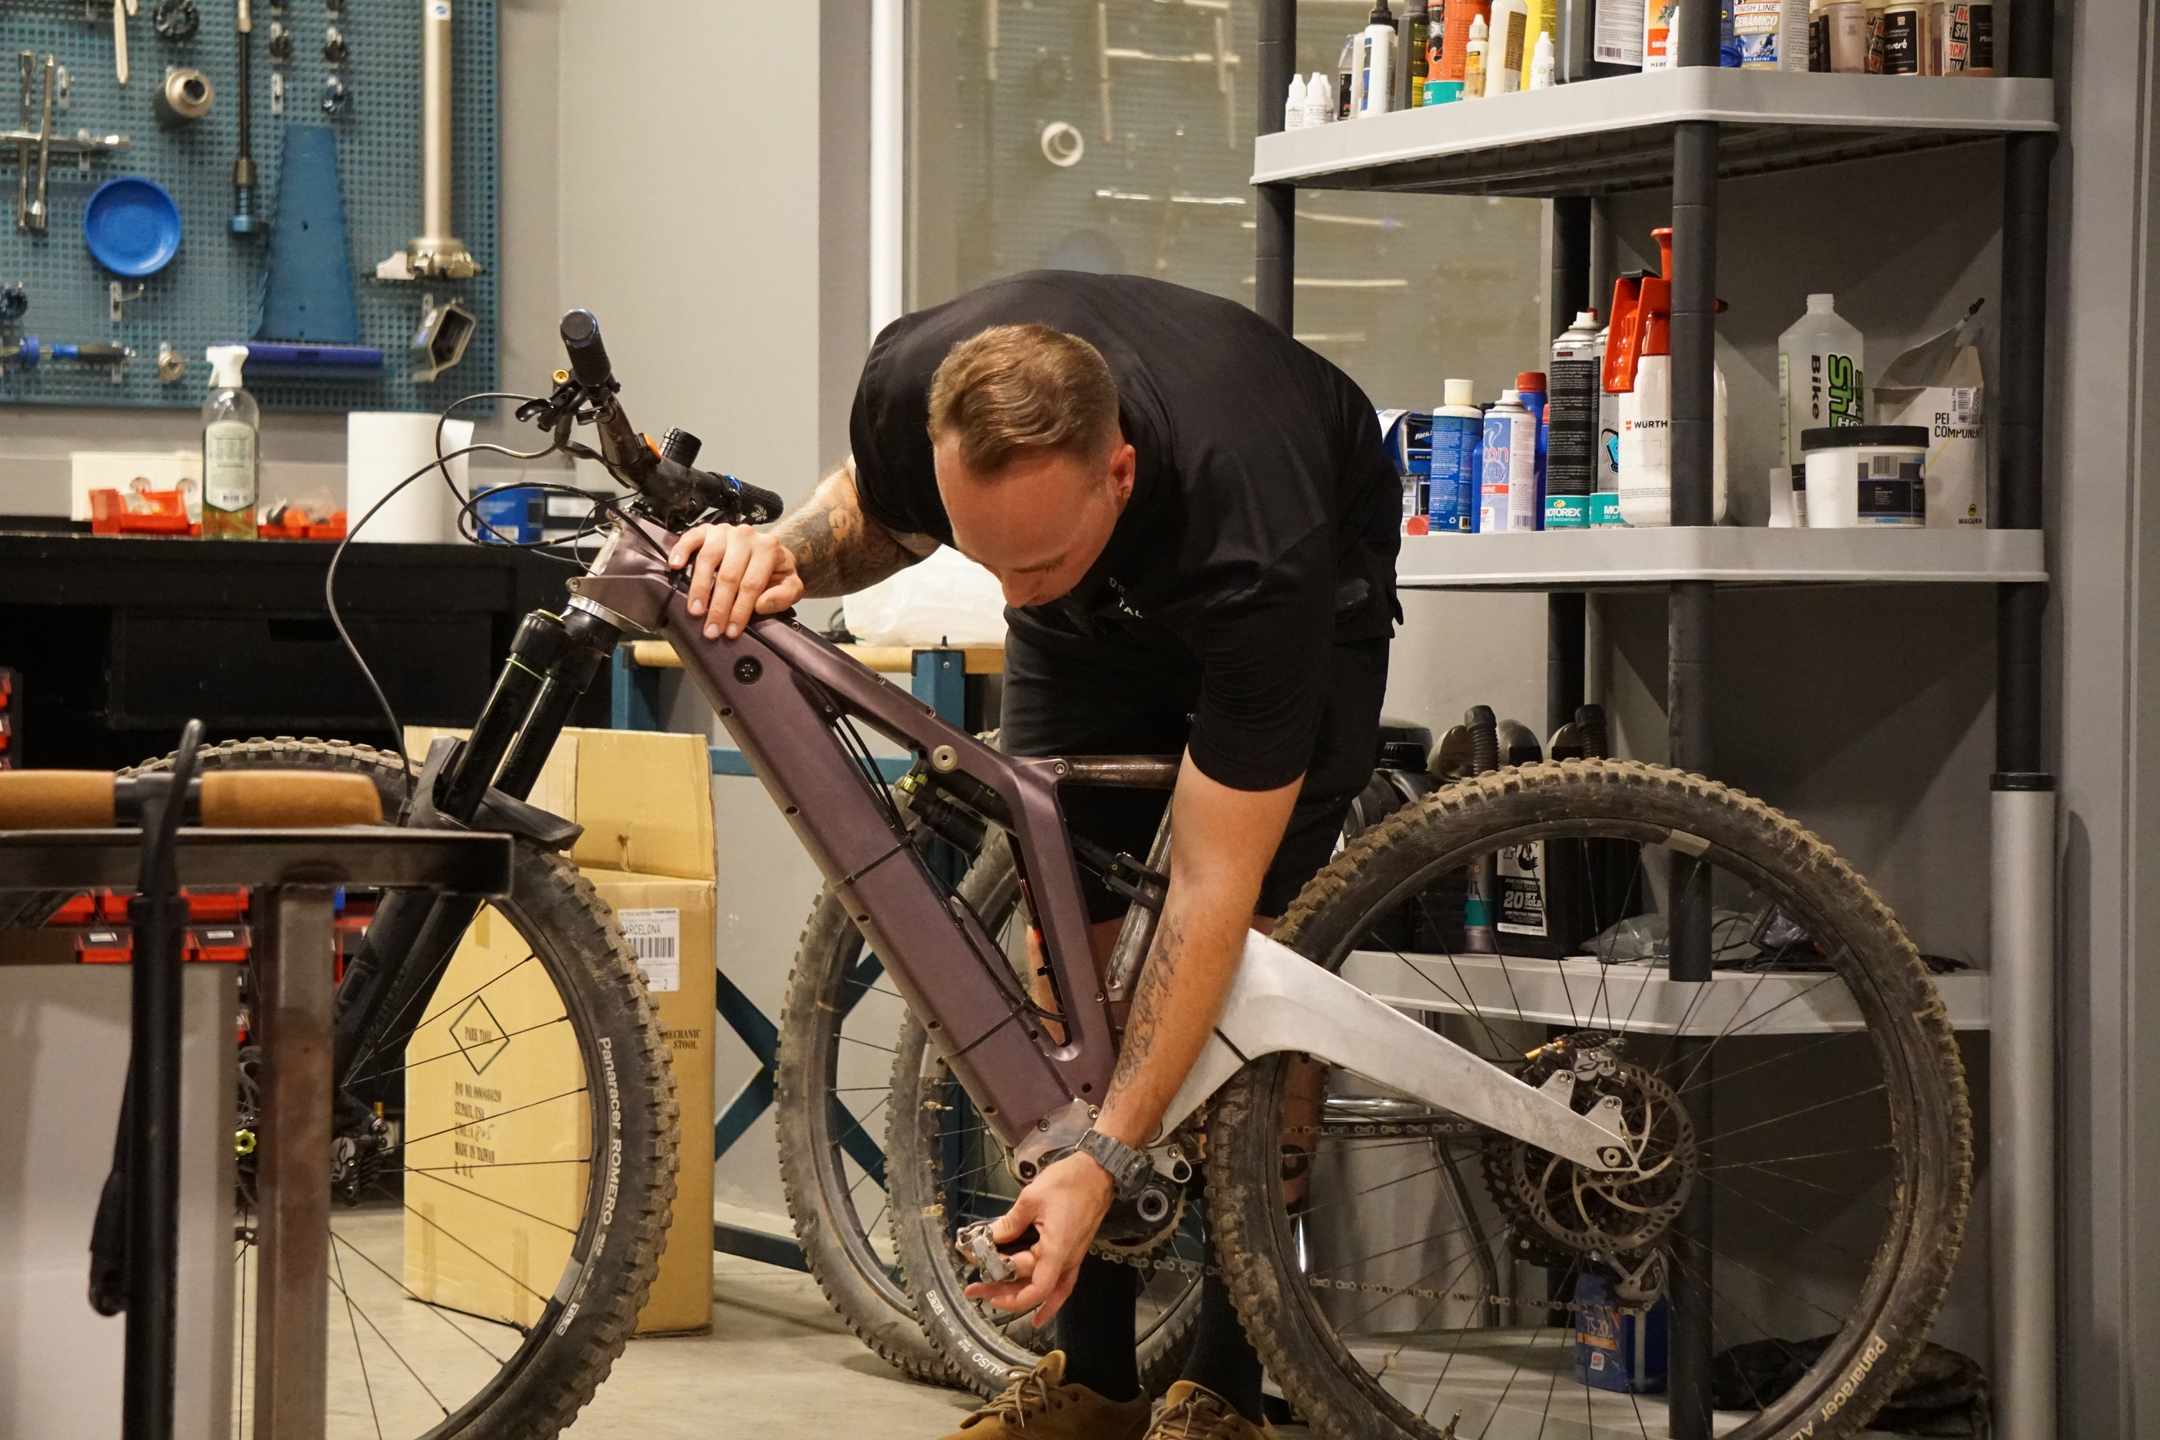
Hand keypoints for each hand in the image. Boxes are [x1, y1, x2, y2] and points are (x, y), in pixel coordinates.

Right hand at [666, 523, 805, 639]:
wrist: (767, 550)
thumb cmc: (775, 571)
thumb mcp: (791, 585)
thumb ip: (784, 595)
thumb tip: (761, 603)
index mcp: (768, 548)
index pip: (751, 584)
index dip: (740, 611)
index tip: (731, 631)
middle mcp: (746, 536)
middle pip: (728, 575)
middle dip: (719, 607)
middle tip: (711, 630)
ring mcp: (724, 531)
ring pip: (708, 559)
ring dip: (699, 588)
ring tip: (695, 611)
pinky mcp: (707, 530)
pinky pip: (691, 538)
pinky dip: (681, 551)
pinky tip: (675, 566)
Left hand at [962, 1152, 1113, 1327]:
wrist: (1097, 1172)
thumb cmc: (1067, 1183)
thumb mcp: (1031, 1198)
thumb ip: (1010, 1223)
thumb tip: (990, 1239)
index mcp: (1056, 1250)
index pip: (1036, 1288)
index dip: (1011, 1296)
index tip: (987, 1290)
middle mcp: (1065, 1261)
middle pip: (1032, 1288)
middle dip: (1001, 1290)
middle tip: (973, 1289)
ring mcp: (1071, 1260)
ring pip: (1045, 1290)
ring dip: (1018, 1294)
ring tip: (992, 1295)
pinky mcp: (1072, 1254)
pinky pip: (1060, 1284)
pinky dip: (1049, 1301)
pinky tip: (1038, 1314)